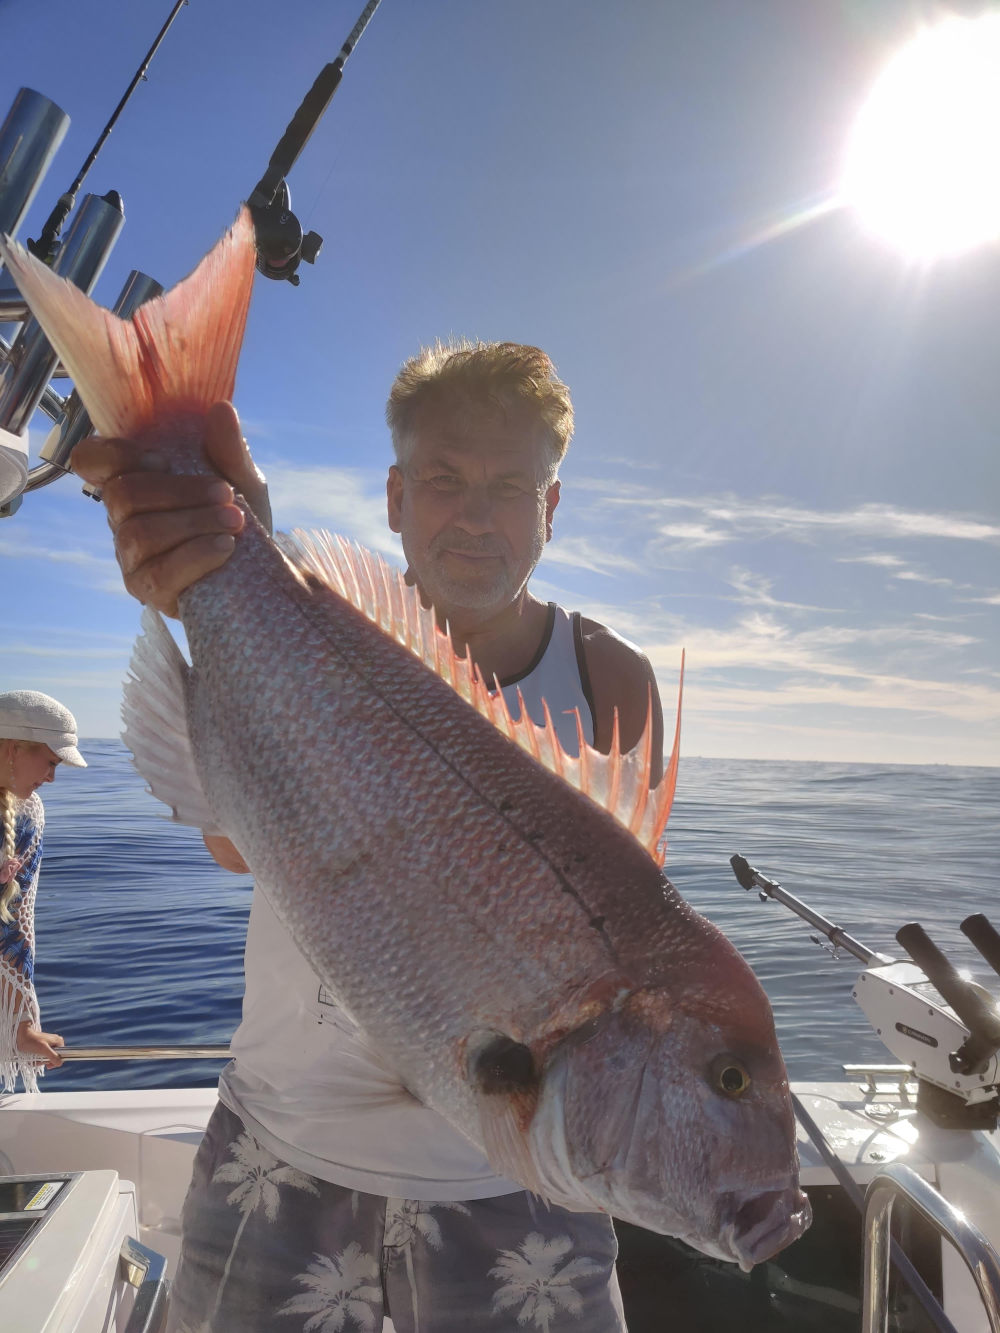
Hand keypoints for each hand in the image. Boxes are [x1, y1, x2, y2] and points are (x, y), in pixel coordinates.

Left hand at [16, 1021, 64, 1068]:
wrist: (20, 1035)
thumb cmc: (32, 1041)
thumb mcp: (43, 1050)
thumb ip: (53, 1056)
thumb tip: (60, 1063)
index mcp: (59, 1042)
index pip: (62, 1057)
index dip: (54, 1062)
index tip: (46, 1064)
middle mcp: (55, 1043)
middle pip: (53, 1059)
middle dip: (44, 1061)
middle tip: (38, 1060)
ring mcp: (48, 1046)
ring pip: (46, 1059)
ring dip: (39, 1061)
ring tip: (33, 1058)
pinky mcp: (42, 1048)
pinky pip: (41, 1057)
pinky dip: (36, 1059)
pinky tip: (31, 1057)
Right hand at [71, 402, 271, 616]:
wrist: (260, 572)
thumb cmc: (238, 519)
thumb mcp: (241, 480)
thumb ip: (228, 449)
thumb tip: (221, 409)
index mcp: (136, 481)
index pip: (92, 460)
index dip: (116, 454)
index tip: (164, 459)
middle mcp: (123, 518)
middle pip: (124, 495)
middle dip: (180, 492)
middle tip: (226, 494)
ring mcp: (131, 557)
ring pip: (141, 533)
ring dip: (194, 524)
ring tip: (234, 522)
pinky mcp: (147, 591)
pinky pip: (159, 573)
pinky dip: (196, 556)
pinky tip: (225, 548)